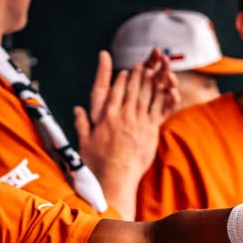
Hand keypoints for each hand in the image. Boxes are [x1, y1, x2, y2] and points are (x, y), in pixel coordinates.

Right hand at [75, 50, 177, 184]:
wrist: (117, 176)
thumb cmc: (99, 163)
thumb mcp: (84, 142)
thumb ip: (82, 123)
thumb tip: (77, 110)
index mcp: (106, 116)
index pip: (113, 92)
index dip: (119, 80)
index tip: (124, 72)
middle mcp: (122, 116)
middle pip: (131, 90)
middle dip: (136, 76)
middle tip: (142, 65)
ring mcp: (138, 123)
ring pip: (145, 96)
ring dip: (149, 82)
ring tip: (153, 72)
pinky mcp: (151, 132)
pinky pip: (157, 110)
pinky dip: (161, 97)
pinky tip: (165, 89)